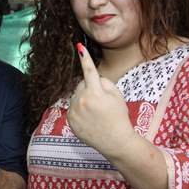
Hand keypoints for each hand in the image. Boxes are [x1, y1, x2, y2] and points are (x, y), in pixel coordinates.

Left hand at [68, 43, 136, 157]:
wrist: (116, 142)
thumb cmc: (119, 117)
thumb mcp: (118, 96)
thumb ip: (104, 82)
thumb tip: (93, 78)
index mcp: (95, 94)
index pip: (90, 72)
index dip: (85, 58)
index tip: (79, 47)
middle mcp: (82, 101)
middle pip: (82, 84)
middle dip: (90, 87)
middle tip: (102, 102)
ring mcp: (74, 111)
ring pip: (76, 95)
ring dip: (83, 98)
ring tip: (96, 112)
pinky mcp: (70, 120)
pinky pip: (72, 107)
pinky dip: (79, 109)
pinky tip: (89, 118)